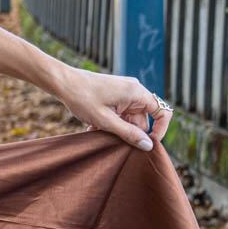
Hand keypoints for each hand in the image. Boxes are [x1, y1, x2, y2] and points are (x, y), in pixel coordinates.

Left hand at [51, 65, 169, 150]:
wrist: (64, 83)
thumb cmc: (83, 99)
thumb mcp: (106, 122)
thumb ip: (128, 134)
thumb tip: (148, 146)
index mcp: (137, 93)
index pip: (163, 112)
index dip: (160, 130)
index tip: (148, 145)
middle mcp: (135, 91)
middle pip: (143, 119)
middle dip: (129, 132)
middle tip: (111, 140)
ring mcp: (125, 92)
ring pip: (130, 119)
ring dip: (116, 129)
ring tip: (97, 131)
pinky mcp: (116, 95)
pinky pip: (121, 113)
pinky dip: (111, 122)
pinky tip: (94, 127)